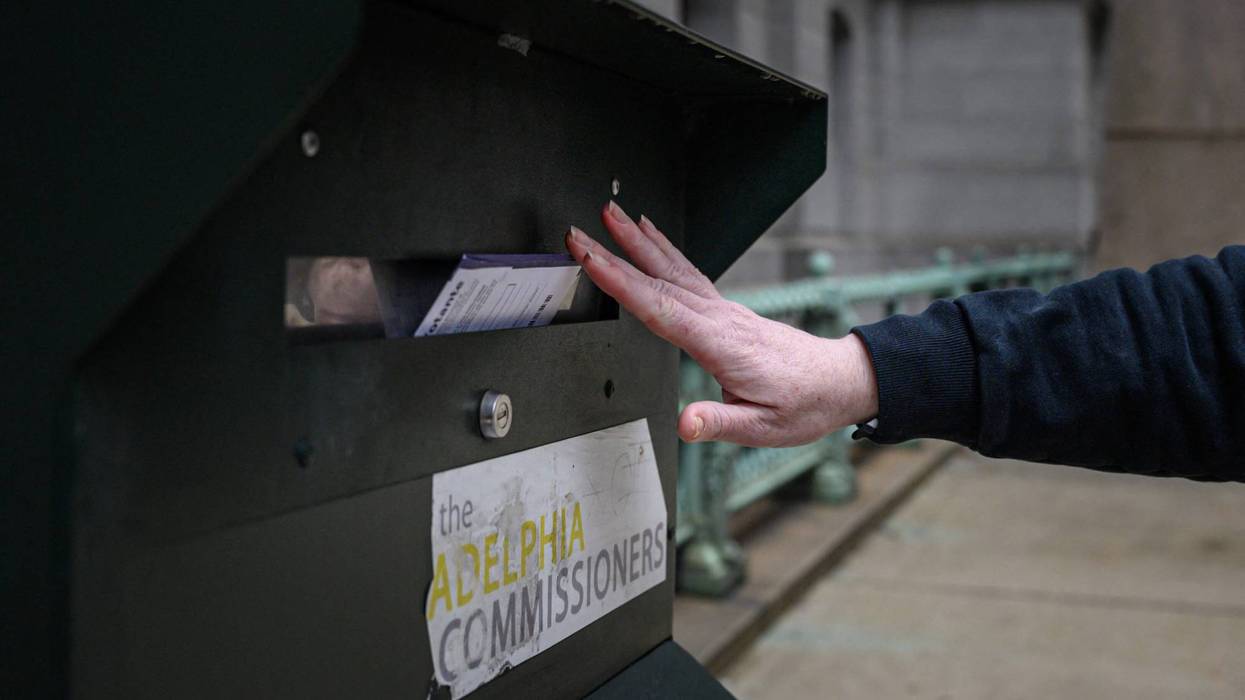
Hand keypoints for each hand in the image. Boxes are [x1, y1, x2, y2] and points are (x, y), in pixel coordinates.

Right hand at [565, 202, 878, 446]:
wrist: (838, 382)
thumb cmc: (802, 404)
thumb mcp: (763, 428)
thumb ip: (719, 423)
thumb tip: (686, 424)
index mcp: (720, 344)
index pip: (660, 308)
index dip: (621, 282)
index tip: (591, 259)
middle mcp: (720, 318)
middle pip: (658, 280)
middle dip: (616, 253)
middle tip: (580, 231)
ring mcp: (723, 309)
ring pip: (673, 268)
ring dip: (638, 240)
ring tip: (610, 214)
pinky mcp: (726, 309)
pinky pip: (688, 271)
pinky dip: (664, 249)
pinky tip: (650, 235)